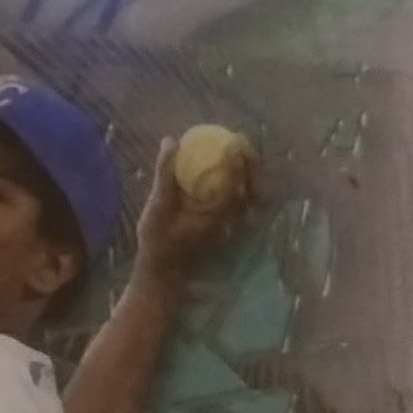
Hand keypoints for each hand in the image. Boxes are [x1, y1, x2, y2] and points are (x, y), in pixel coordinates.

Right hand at [135, 135, 262, 280]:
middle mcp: (233, 219)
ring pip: (251, 195)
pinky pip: (241, 202)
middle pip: (254, 186)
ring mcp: (233, 225)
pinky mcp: (228, 227)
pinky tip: (227, 175)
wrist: (164, 272)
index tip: (234, 140)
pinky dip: (240, 185)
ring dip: (248, 174)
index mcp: (219, 212)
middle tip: (240, 143)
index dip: (240, 158)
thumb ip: (165, 173)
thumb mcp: (158, 205)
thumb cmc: (159, 240)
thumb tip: (171, 141)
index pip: (238, 180)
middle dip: (251, 163)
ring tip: (237, 155)